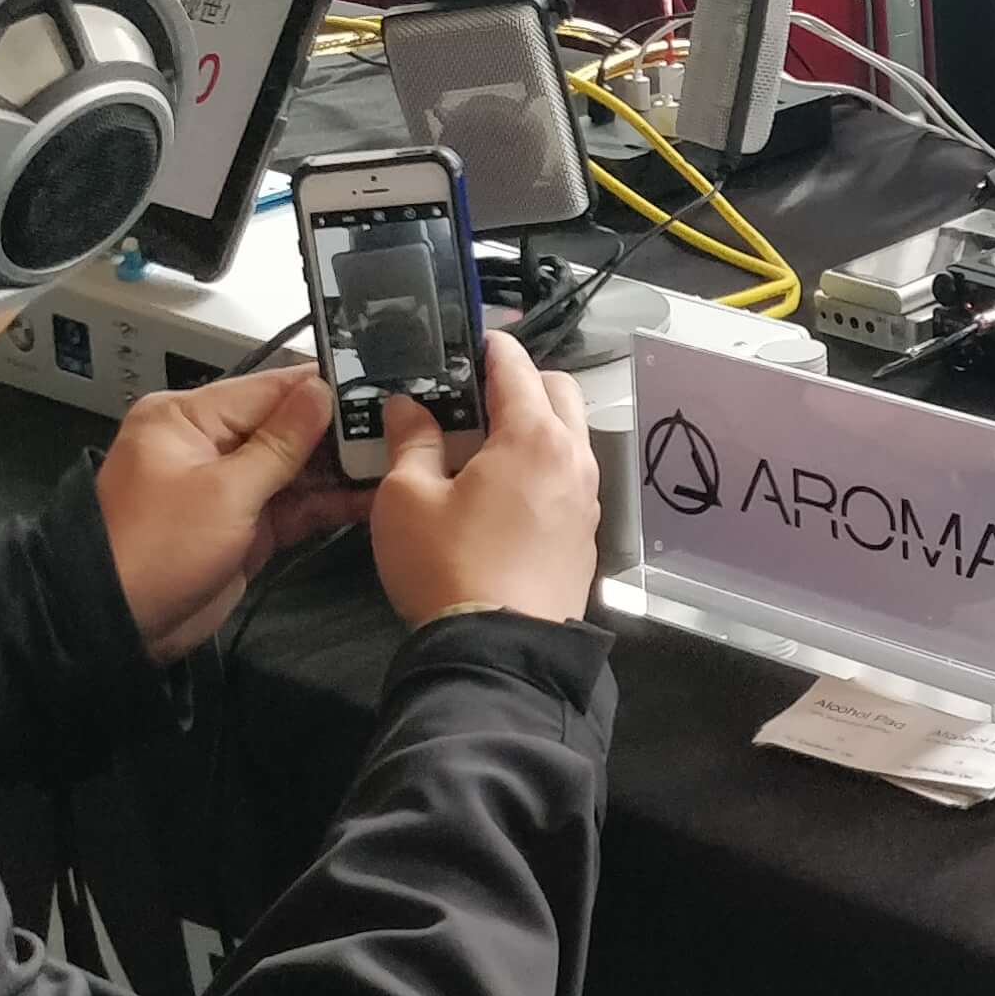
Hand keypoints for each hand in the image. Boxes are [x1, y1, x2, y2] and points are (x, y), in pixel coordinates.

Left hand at [93, 369, 371, 659]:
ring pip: (295, 467)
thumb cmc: (160, 548)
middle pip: (286, 426)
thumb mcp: (224, 490)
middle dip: (339, 431)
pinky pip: (293, 505)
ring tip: (400, 460)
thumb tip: (321, 390)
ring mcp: (229, 486)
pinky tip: (372, 498)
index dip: (323, 387)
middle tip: (402, 426)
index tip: (379, 381)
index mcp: (188, 417)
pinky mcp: (245, 525)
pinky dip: (327, 504)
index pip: (268, 389)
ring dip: (341, 469)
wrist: (119, 626)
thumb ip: (280, 442)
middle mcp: (209, 443)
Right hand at [371, 332, 599, 627]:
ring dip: (534, 428)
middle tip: (473, 397)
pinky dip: (542, 471)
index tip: (466, 343)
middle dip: (521, 382)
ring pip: (569, 438)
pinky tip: (502, 496)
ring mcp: (587, 501)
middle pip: (558, 393)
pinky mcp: (585, 538)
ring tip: (481, 449)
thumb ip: (411, 441)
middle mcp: (573, 459)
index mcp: (533, 436)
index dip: (487, 347)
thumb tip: (408, 407)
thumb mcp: (407, 499)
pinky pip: (569, 482)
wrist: (498, 652)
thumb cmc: (448, 567)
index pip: (516, 366)